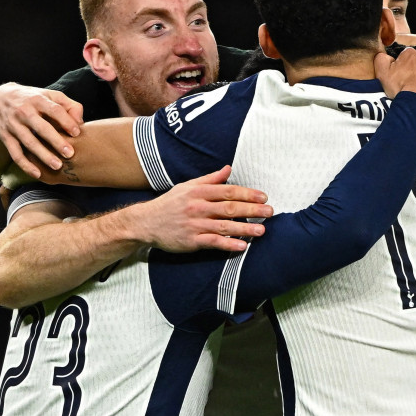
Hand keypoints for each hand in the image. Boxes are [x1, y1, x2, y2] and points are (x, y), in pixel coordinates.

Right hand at [0, 83, 83, 175]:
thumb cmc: (33, 99)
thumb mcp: (50, 95)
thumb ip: (69, 106)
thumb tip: (80, 123)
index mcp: (37, 100)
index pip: (54, 110)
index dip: (66, 121)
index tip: (77, 133)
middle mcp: (24, 111)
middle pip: (41, 128)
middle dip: (56, 141)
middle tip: (70, 154)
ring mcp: (13, 125)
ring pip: (29, 142)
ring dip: (43, 155)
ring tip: (58, 166)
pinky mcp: (5, 137)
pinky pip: (15, 153)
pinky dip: (25, 165)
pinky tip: (37, 174)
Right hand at [131, 166, 272, 252]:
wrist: (146, 223)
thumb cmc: (170, 204)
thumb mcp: (187, 186)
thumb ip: (209, 179)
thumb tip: (228, 168)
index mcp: (198, 192)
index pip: (228, 191)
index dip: (247, 193)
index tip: (263, 197)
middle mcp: (197, 207)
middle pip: (229, 207)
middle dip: (252, 210)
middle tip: (270, 211)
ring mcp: (195, 224)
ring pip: (224, 226)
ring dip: (245, 228)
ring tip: (262, 230)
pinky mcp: (191, 241)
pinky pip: (213, 242)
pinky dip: (228, 244)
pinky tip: (243, 246)